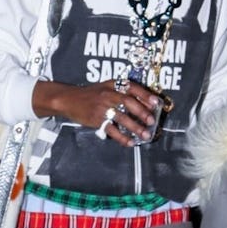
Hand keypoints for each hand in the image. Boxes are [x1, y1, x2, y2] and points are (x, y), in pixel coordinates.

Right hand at [32, 78, 161, 145]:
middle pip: (128, 102)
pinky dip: (122, 137)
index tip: (157, 103)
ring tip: (145, 135)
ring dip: (135, 127)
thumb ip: (123, 93)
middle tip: (152, 121)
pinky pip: (111, 129)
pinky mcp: (96, 119)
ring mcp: (101, 107)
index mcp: (113, 85)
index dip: (146, 95)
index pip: (132, 87)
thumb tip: (145, 105)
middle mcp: (108, 94)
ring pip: (122, 117)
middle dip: (142, 112)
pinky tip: (130, 142)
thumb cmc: (91, 94)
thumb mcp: (106, 88)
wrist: (68, 99)